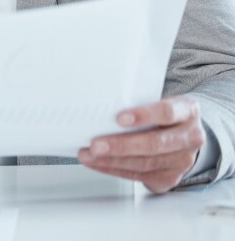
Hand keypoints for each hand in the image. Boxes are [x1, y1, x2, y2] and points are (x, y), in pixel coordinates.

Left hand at [78, 96, 205, 192]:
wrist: (184, 135)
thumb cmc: (162, 114)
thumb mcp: (157, 101)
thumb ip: (137, 103)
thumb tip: (102, 109)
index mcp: (188, 111)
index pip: (167, 112)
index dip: (144, 115)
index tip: (119, 118)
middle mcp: (190, 137)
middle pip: (155, 144)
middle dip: (121, 145)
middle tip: (96, 145)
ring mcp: (182, 161)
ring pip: (145, 163)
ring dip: (112, 160)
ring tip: (89, 154)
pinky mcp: (170, 177)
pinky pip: (139, 175)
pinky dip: (114, 169)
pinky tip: (98, 163)